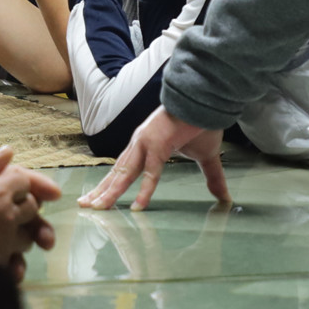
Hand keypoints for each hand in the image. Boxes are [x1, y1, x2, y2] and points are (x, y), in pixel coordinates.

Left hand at [78, 107, 228, 211]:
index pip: (124, 169)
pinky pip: (151, 173)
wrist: (208, 100)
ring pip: (125, 174)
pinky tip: (138, 207)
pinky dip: (144, 191)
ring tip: (97, 208)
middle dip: (102, 191)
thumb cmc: (204, 123)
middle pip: (118, 173)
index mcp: (146, 146)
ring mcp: (146, 143)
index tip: (99, 199)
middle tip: (85, 206)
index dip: (112, 185)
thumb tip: (223, 196)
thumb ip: (211, 177)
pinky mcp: (159, 144)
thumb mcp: (206, 157)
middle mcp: (140, 145)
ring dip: (111, 192)